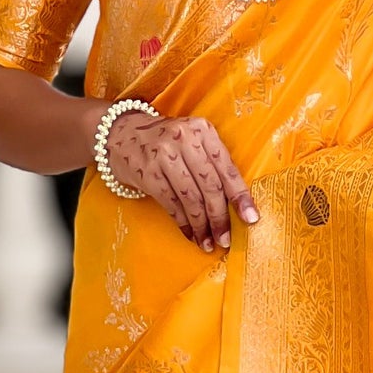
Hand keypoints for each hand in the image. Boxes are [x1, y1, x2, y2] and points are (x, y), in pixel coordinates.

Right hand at [103, 108, 257, 251]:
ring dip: (201, 225)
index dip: (240, 196)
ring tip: (208, 242)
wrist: (121, 133)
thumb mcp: (192, 141)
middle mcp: (184, 139)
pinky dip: (183, 222)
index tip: (251, 218)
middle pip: (210, 185)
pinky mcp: (147, 172)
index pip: (227, 168)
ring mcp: (163, 155)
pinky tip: (190, 234)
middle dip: (219, 217)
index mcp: (203, 130)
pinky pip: (171, 203)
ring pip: (190, 197)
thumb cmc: (167, 142)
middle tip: (226, 239)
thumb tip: (236, 205)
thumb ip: (212, 163)